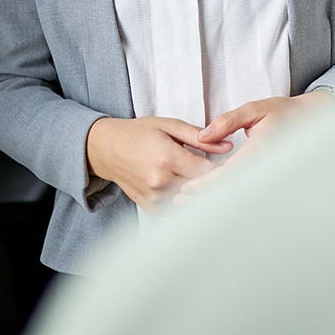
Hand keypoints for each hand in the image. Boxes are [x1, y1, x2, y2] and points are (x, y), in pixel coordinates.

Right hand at [86, 115, 232, 211]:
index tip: (223, 161)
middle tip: (215, 169)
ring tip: (199, 177)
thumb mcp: (169, 125)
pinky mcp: (151, 208)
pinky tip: (184, 186)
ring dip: (199, 191)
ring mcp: (154, 197)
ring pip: (190, 200)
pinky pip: (177, 209)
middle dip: (211, 179)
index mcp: (167, 158)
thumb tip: (227, 145)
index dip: (219, 166)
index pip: (206, 171)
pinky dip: (185, 200)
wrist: (107, 149)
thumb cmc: (138, 133)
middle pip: (200, 188)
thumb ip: (199, 136)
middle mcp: (160, 181)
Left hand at [175, 92, 334, 202]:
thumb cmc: (283, 112)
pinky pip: (246, 189)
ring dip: (215, 198)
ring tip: (189, 203)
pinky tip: (211, 196)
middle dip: (205, 196)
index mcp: (260, 151)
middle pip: (231, 189)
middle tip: (180, 201)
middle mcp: (264, 167)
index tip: (186, 188)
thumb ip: (228, 121)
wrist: (310, 120)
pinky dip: (227, 193)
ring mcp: (267, 174)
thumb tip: (203, 136)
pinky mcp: (267, 176)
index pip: (228, 174)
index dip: (206, 184)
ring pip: (238, 193)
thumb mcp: (255, 110)